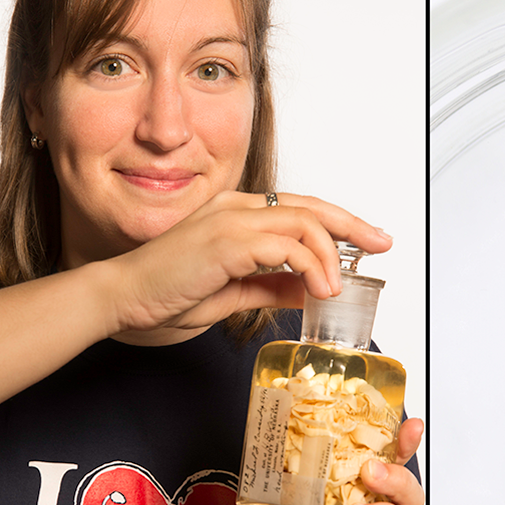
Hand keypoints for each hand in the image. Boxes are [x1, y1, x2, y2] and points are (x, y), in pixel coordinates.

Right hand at [104, 191, 392, 334]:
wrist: (124, 298)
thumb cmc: (168, 293)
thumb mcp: (235, 291)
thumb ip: (272, 285)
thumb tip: (309, 289)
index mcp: (237, 214)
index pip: (299, 209)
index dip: (337, 222)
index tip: (367, 240)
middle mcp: (236, 208)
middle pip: (309, 206)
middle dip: (352, 225)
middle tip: (381, 243)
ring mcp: (230, 220)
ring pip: (302, 223)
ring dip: (329, 256)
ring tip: (336, 288)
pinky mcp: (225, 240)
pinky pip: (284, 246)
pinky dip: (309, 266)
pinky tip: (318, 289)